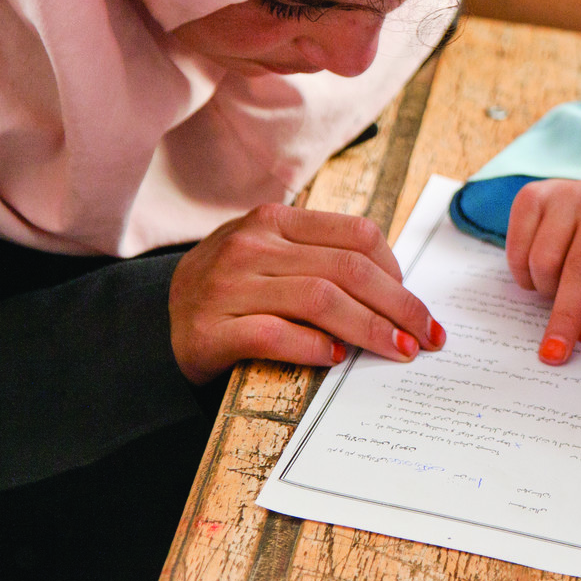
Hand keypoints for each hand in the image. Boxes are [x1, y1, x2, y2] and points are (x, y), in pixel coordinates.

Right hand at [169, 203, 444, 384]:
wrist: (153, 326)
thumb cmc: (232, 292)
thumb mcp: (272, 257)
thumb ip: (322, 260)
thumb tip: (398, 292)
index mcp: (275, 221)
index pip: (357, 236)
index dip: (399, 273)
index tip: (419, 306)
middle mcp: (251, 246)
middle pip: (348, 270)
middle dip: (399, 306)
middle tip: (426, 337)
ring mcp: (227, 286)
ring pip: (320, 300)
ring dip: (370, 329)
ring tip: (398, 351)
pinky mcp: (209, 330)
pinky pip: (274, 335)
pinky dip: (313, 347)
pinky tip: (336, 359)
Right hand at [504, 179, 580, 364]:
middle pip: (580, 268)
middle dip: (566, 316)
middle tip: (554, 351)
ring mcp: (567, 192)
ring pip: (544, 261)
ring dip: (547, 290)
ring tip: (558, 288)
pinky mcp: (533, 195)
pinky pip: (517, 250)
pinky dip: (525, 276)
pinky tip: (540, 272)